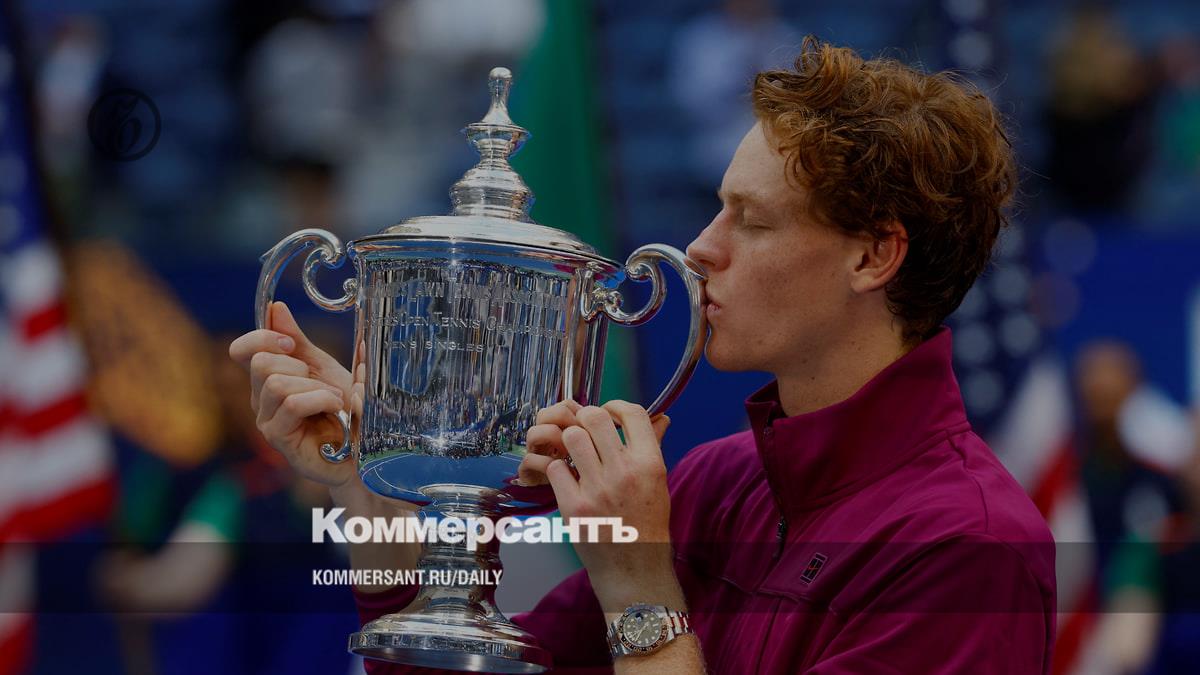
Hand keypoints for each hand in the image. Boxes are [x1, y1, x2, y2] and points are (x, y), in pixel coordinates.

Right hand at [228, 301, 354, 487]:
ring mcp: (267, 421)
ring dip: (315, 386)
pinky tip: (335, 409)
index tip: (292, 344)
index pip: (242, 350)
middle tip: (323, 383)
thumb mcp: (324, 369)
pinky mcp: (280, 440)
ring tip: (336, 400)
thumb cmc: (346, 411)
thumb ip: (299, 342)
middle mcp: (261, 400)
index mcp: (269, 378)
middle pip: (260, 363)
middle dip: (298, 365)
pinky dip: (319, 399)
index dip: (263, 337)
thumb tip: (276, 308)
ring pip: (275, 384)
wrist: (366, 447)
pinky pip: (291, 404)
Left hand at [522, 401, 674, 608]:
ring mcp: (597, 489)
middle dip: (586, 419)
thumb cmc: (647, 525)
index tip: (609, 413)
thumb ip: (653, 447)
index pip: (631, 413)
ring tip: (576, 455)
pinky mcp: (574, 506)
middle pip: (594, 418)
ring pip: (571, 438)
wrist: (634, 570)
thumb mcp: (659, 483)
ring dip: (570, 442)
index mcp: (650, 464)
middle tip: (586, 431)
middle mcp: (624, 472)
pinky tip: (568, 479)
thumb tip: (660, 417)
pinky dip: (559, 470)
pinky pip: (556, 468)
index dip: (615, 406)